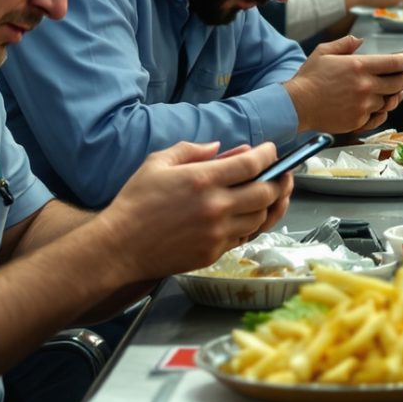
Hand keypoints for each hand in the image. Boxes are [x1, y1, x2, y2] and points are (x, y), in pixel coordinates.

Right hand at [99, 141, 288, 277]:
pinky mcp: (214, 253)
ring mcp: (217, 233)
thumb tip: (221, 148)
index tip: (271, 151)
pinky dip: (251, 225)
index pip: (252, 164)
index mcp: (203, 179)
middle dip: (280, 180)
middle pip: (267, 192)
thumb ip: (191, 150)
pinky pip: (244, 237)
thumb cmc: (135, 202)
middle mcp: (216, 207)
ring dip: (269, 204)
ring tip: (270, 194)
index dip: (268, 155)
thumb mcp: (157, 163)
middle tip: (282, 174)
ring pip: (261, 218)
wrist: (120, 246)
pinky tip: (248, 216)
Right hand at [283, 35, 402, 133]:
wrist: (297, 105)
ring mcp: (364, 105)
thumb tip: (359, 40)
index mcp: (359, 66)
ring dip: (391, 95)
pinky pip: (378, 117)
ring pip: (389, 101)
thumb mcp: (324, 52)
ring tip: (388, 92)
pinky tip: (377, 107)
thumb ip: (345, 44)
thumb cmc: (308, 79)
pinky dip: (380, 112)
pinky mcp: (359, 120)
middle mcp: (365, 86)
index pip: (396, 63)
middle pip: (399, 83)